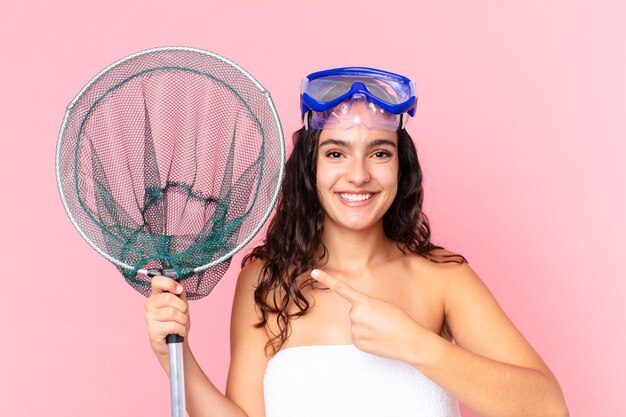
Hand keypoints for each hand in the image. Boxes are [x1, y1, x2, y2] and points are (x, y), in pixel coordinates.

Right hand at [144, 275, 188, 366]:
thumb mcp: (181, 305)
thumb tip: (181, 279)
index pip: (156, 281)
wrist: (174, 344)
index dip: (169, 283)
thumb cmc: (177, 322)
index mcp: (156, 295)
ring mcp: (149, 317)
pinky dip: (181, 329)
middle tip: (184, 313)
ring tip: (182, 323)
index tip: (179, 290)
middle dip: (182, 306)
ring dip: (183, 319)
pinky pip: (172, 325)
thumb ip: (180, 292)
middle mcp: (150, 304)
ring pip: (171, 312)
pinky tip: (179, 331)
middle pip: (167, 298)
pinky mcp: (152, 331)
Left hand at [310, 269, 426, 362]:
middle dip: (365, 313)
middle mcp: (355, 315)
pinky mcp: (357, 343)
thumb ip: (367, 303)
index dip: (327, 279)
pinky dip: (366, 336)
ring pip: (356, 324)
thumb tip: (357, 311)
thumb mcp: (385, 303)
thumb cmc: (400, 319)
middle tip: (381, 320)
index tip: (314, 272)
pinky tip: (378, 338)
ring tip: (382, 329)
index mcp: (363, 301)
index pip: (341, 288)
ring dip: (366, 326)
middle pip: (354, 311)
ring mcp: (355, 330)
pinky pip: (358, 336)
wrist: (409, 342)